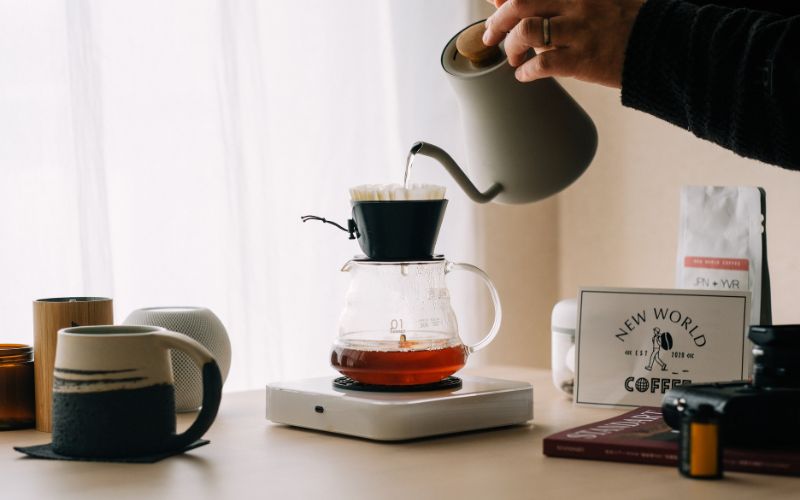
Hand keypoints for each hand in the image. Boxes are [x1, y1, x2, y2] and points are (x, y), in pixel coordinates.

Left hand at [483, 0, 643, 87]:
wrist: (660, 45)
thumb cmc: (622, 21)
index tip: (494, 4)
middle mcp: (576, 3)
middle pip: (519, 5)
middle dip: (497, 22)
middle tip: (491, 36)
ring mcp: (579, 31)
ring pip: (526, 32)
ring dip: (512, 47)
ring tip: (514, 58)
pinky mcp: (582, 59)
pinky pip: (542, 64)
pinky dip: (526, 71)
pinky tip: (525, 75)